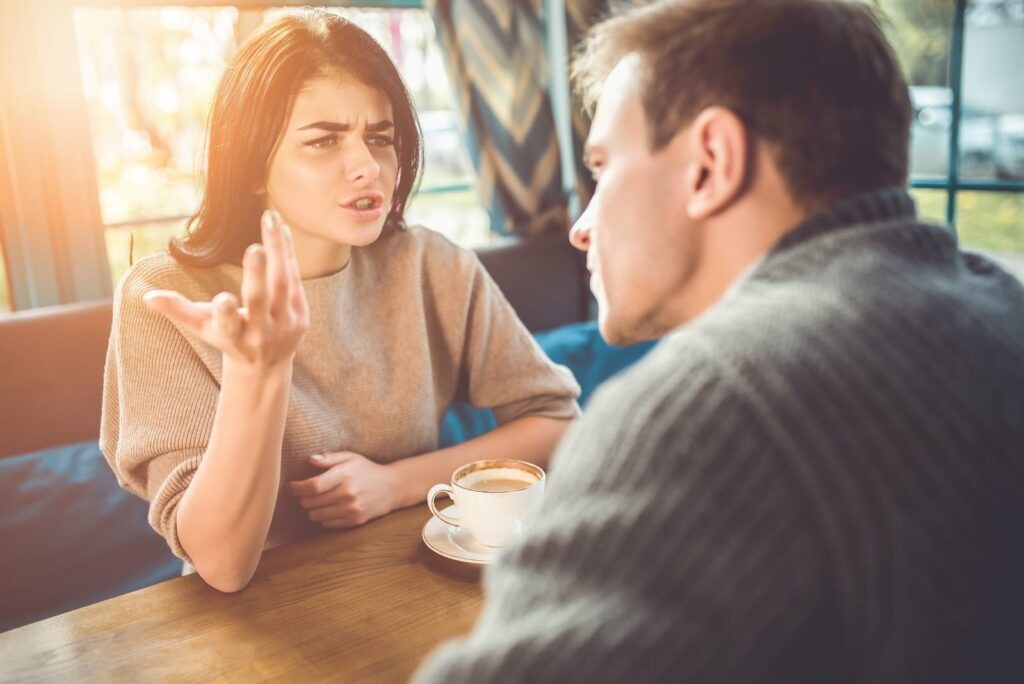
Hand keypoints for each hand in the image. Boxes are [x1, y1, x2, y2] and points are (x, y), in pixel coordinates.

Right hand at [143, 210, 308, 371]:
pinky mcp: (302, 315)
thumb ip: (179, 310)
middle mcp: (261, 333)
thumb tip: (148, 297)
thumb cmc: (228, 339)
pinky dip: (288, 253)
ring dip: (277, 250)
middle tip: (255, 249)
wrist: (267, 364)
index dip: (226, 313)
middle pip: (259, 302)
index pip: (229, 325)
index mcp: (233, 337)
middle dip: (257, 276)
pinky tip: (281, 228)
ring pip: (282, 284)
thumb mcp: (202, 327)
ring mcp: (285, 324)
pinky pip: (294, 279)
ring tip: (270, 218)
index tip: (222, 299)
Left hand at [288, 452, 404, 528]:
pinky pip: (327, 523)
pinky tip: (329, 509)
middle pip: (311, 502)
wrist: (393, 487)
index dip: (297, 488)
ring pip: (315, 515)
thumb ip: (330, 458)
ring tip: (316, 501)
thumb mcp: (351, 457)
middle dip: (302, 498)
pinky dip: (323, 517)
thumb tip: (310, 459)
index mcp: (344, 475)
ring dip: (311, 509)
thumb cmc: (368, 470)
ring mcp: (351, 509)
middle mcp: (347, 493)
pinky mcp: (354, 521)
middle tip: (304, 493)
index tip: (291, 486)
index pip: (312, 486)